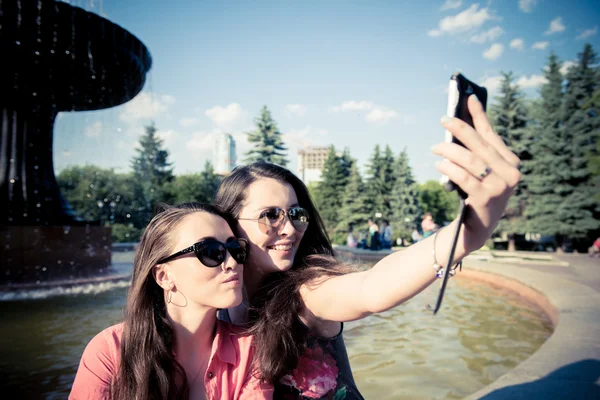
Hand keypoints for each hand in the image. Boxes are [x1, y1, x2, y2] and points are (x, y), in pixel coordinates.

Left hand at [432, 95, 520, 252]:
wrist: (474, 229)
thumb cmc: (474, 194)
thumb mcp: (479, 171)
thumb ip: (474, 150)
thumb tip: (459, 122)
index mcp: (511, 163)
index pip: (492, 135)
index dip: (478, 116)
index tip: (468, 97)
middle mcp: (511, 173)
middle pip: (480, 145)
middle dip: (460, 129)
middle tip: (444, 119)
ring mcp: (501, 187)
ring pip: (470, 160)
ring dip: (449, 150)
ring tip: (435, 147)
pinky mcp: (486, 200)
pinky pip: (463, 177)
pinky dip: (449, 168)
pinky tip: (439, 164)